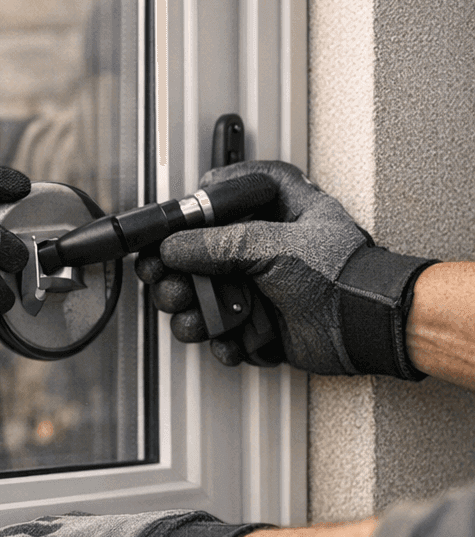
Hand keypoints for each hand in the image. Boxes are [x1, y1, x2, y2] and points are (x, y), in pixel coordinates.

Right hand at [145, 160, 434, 378]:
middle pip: (199, 253)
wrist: (368, 326)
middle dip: (177, 273)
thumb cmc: (346, 275)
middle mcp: (264, 246)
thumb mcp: (275, 244)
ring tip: (196, 318)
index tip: (174, 224)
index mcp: (276, 211)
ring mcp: (260, 286)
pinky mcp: (261, 323)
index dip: (196, 207)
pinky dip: (222, 340)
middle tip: (169, 281)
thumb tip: (173, 247)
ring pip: (204, 296)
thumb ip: (218, 243)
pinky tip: (230, 339)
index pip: (225, 196)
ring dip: (192, 311)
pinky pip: (225, 331)